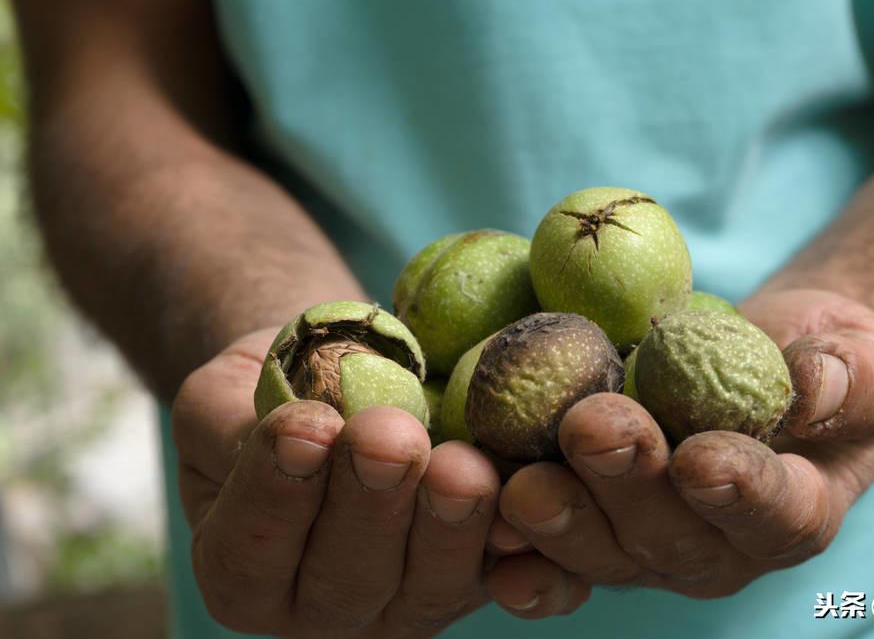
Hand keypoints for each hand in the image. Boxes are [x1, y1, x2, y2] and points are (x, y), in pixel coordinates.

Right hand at [172, 328, 587, 636]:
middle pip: (348, 581)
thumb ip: (235, 419)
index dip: (278, 490)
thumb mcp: (225, 394)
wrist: (348, 382)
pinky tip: (533, 506)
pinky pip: (514, 581)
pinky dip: (528, 554)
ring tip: (462, 466)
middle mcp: (324, 605)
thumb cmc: (279, 388)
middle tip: (389, 438)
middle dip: (372, 506)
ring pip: (434, 586)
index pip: (250, 549)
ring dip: (452, 526)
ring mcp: (410, 603)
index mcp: (245, 569)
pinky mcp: (481, 580)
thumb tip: (303, 425)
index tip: (305, 424)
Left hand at [485, 289, 873, 601]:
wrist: (762, 365)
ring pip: (600, 550)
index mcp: (794, 511)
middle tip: (592, 429)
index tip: (702, 457)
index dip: (739, 490)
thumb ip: (852, 378)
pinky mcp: (590, 532)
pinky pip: (550, 555)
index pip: (775, 510)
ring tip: (520, 481)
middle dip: (626, 485)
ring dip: (558, 518)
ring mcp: (646, 548)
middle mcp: (717, 548)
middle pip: (669, 534)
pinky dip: (517, 552)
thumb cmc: (821, 358)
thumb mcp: (862, 356)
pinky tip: (485, 534)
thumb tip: (814, 386)